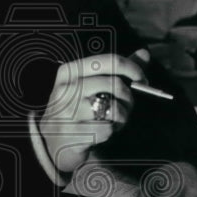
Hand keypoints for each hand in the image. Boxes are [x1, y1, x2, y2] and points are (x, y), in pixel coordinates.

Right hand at [39, 51, 147, 173]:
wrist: (52, 142)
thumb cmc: (76, 110)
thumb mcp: (88, 85)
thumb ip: (115, 70)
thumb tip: (144, 53)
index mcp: (69, 71)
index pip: (110, 60)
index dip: (132, 68)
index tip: (142, 79)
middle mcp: (66, 89)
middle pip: (115, 84)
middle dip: (129, 97)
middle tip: (128, 106)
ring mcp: (68, 112)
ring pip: (114, 108)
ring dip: (122, 117)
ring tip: (115, 120)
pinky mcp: (73, 133)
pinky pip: (108, 129)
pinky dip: (111, 132)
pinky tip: (103, 132)